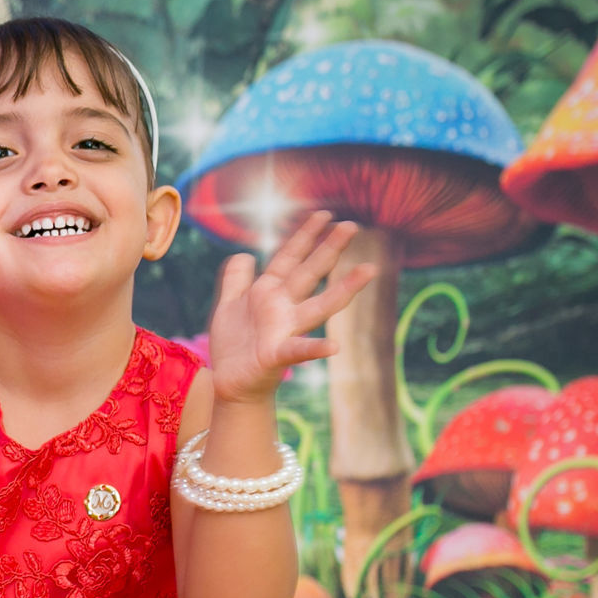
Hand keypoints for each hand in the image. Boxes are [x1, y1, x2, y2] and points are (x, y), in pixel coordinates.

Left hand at [207, 211, 376, 405]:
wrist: (230, 383)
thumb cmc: (233, 345)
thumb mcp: (229, 305)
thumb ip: (236, 280)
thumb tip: (243, 254)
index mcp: (269, 293)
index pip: (289, 258)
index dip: (304, 236)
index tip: (324, 214)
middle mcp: (282, 308)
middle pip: (308, 273)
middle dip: (328, 249)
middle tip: (352, 225)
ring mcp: (283, 331)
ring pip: (318, 306)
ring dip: (343, 290)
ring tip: (369, 270)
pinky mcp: (276, 356)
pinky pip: (299, 350)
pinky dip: (316, 348)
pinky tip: (335, 346)